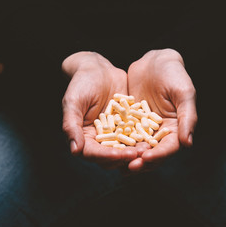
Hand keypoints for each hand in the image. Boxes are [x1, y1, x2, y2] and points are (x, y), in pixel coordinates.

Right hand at [62, 51, 136, 168]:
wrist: (98, 69)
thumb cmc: (81, 83)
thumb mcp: (73, 102)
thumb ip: (71, 126)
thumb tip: (74, 151)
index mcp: (84, 137)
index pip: (94, 153)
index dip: (106, 156)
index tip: (119, 155)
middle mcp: (100, 139)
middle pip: (111, 155)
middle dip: (124, 157)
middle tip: (138, 154)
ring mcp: (115, 133)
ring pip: (126, 148)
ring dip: (136, 151)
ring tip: (147, 149)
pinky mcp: (128, 125)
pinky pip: (137, 134)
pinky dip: (144, 138)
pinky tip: (154, 137)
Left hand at [127, 49, 196, 171]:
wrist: (155, 61)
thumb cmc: (174, 74)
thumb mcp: (184, 93)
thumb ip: (187, 117)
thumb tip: (187, 143)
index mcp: (176, 128)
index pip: (168, 147)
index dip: (158, 155)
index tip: (146, 158)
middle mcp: (160, 132)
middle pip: (152, 152)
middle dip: (141, 161)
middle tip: (129, 167)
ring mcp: (144, 128)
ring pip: (136, 147)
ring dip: (128, 157)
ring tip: (117, 162)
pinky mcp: (130, 122)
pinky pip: (122, 134)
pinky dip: (116, 143)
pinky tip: (107, 149)